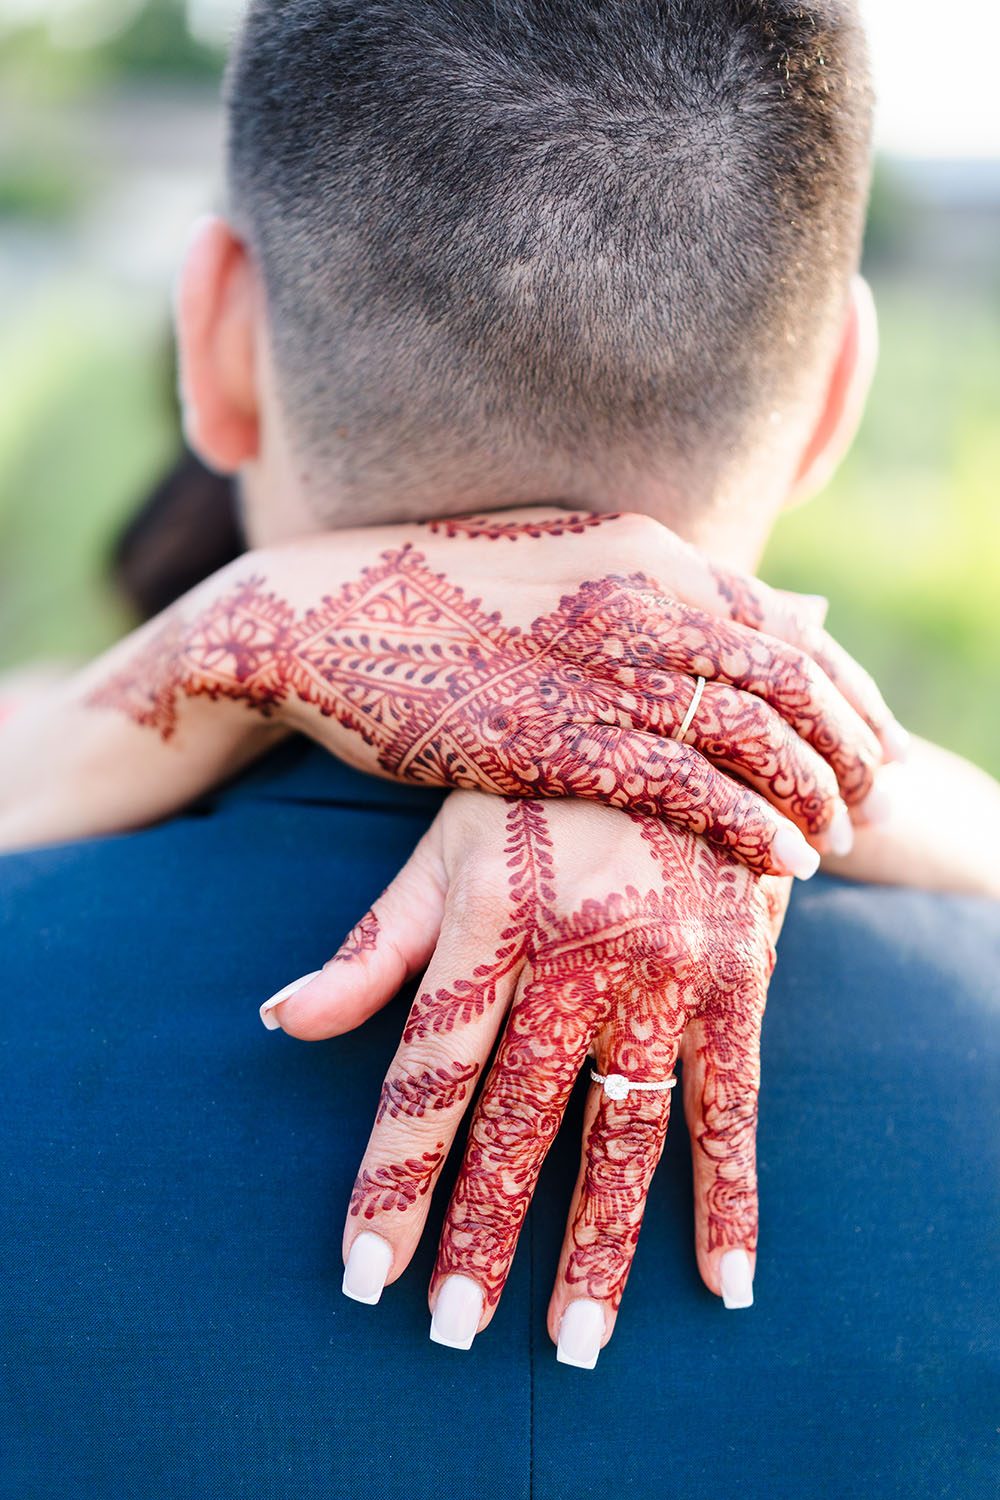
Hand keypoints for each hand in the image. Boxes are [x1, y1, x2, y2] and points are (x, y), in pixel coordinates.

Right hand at [49, 508, 898, 872]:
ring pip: (753, 735)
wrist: (315, 617)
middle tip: (874, 792)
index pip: (784, 623)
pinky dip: (750, 824)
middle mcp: (636, 600)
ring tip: (836, 835)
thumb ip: (640, 580)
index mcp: (642, 549)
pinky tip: (783, 861)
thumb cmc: (431, 594)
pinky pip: (687, 788)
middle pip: (790, 677)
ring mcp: (595, 668)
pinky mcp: (552, 738)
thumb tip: (718, 604)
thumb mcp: (550, 558)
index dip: (845, 684)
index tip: (870, 732)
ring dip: (812, 790)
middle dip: (848, 743)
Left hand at [264, 791, 790, 1366]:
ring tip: (572, 1344)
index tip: (364, 1272)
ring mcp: (664, 969)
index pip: (429, 1072)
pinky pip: (733, 1105)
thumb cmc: (544, 783)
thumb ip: (373, 942)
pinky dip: (730, 1196)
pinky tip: (723, 1283)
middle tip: (450, 1330)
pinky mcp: (737, 978)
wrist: (687, 709)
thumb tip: (277, 1022)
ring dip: (596, 1244)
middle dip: (480, 1230)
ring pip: (621, 1131)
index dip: (394, 1177)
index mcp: (488, 917)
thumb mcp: (448, 839)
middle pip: (517, 1117)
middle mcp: (575, 952)